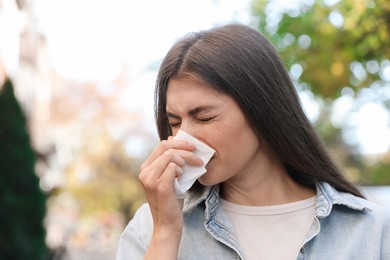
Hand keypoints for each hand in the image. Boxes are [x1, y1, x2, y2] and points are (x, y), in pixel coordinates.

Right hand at [139, 136, 202, 258]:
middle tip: (197, 155)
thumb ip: (168, 161)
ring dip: (183, 160)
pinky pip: (172, 167)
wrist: (168, 223)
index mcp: (146, 168)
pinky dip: (180, 171)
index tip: (192, 146)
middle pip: (166, 147)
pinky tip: (181, 178)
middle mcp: (144, 172)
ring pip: (170, 156)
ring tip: (185, 171)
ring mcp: (150, 179)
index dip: (178, 142)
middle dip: (185, 148)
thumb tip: (172, 139)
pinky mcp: (159, 186)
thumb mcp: (169, 177)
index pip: (162, 145)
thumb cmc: (171, 200)